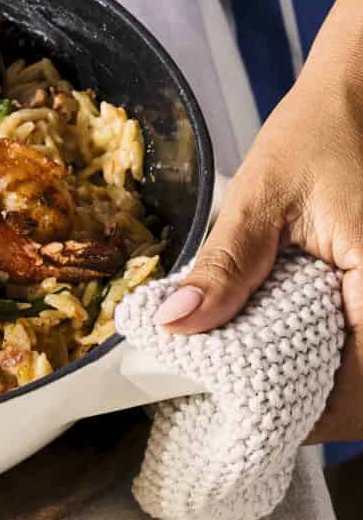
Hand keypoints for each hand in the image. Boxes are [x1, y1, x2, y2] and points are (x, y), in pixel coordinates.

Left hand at [153, 37, 362, 441]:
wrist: (358, 94)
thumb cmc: (320, 133)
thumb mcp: (263, 199)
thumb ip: (225, 268)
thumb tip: (175, 324)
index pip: (355, 387)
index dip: (304, 419)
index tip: (246, 426)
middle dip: (312, 409)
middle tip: (244, 412)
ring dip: (324, 386)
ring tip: (259, 383)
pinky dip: (333, 355)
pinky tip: (285, 348)